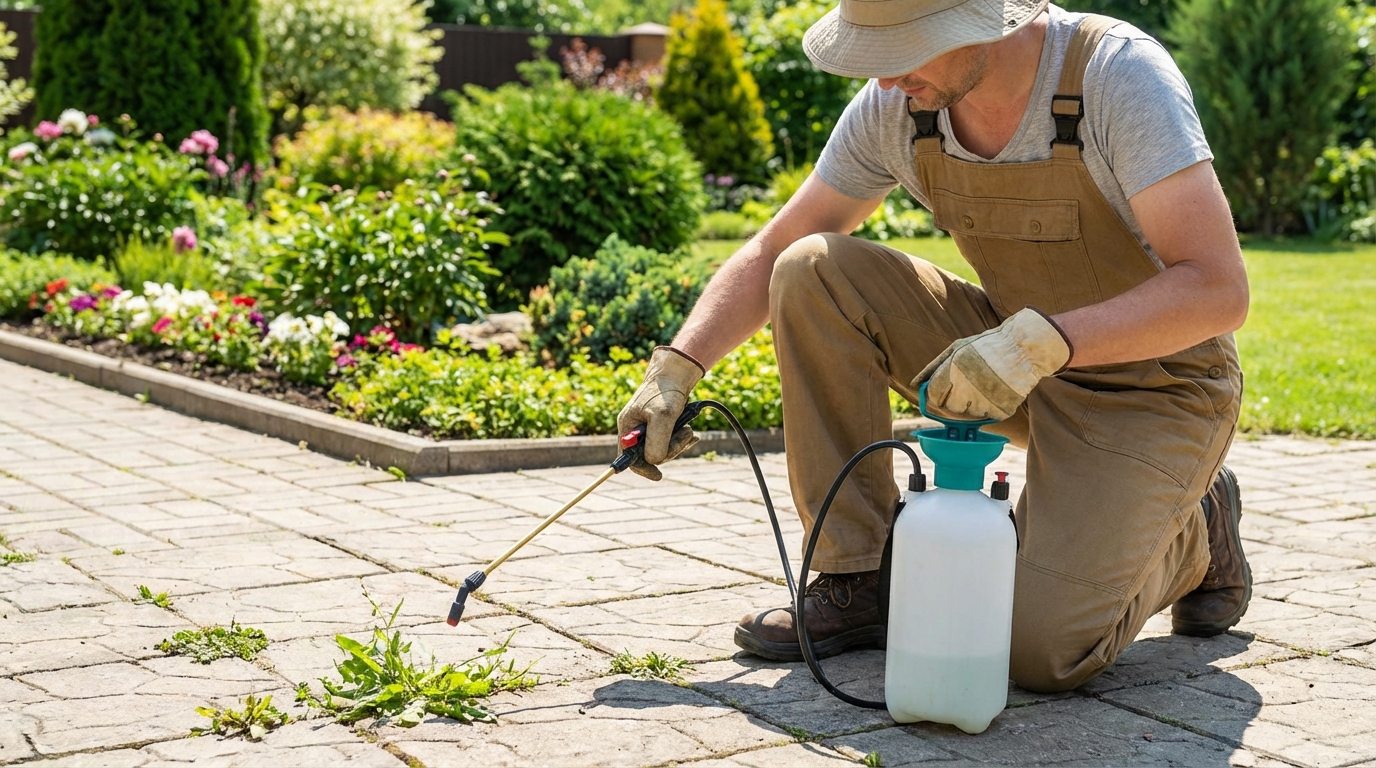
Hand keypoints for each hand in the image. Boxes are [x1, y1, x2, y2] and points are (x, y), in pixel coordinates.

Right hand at [617, 347, 704, 480]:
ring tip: (689, 429)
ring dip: (678, 442)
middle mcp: (635, 430)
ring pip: (663, 449)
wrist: (677, 372)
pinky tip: (692, 434)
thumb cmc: (666, 391)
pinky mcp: (661, 425)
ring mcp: (648, 428)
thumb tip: (654, 461)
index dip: (644, 469)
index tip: (658, 476)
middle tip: (686, 435)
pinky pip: (670, 440)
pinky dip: (682, 439)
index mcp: (628, 428)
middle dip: (670, 449)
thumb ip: (656, 441)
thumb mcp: (662, 416)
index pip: (630, 458)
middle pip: (650, 455)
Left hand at [912, 308, 1071, 419]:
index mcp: (954, 369)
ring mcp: (986, 399)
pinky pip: (989, 417)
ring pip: (970, 415)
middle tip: (969, 387)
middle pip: (950, 409)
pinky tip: (998, 391)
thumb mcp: (958, 348)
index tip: (945, 392)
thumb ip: (933, 367)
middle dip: (956, 400)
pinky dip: (992, 408)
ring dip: (975, 404)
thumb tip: (915, 385)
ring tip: (987, 385)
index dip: (938, 395)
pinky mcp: (1002, 409)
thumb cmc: (988, 346)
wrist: (1025, 348)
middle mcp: (967, 386)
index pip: (934, 396)